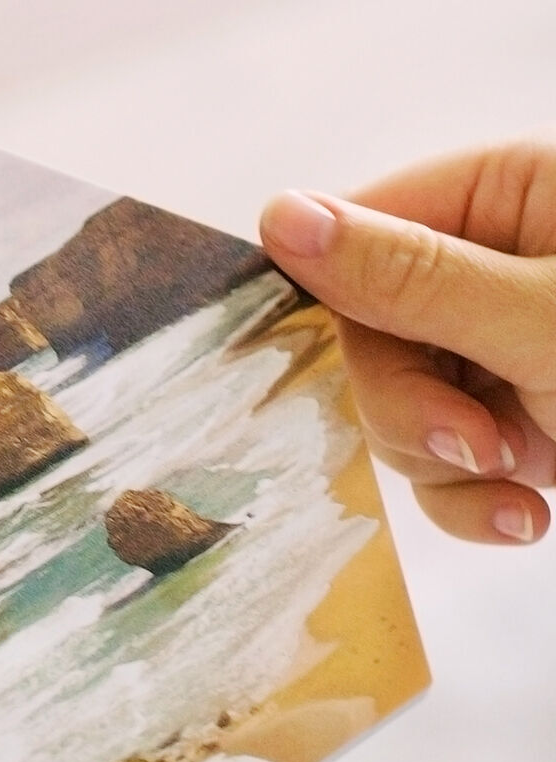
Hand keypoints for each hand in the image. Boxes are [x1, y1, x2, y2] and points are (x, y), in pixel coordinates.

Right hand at [259, 133, 555, 543]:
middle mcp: (490, 271)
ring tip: (520, 481)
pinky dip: (470, 504)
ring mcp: (495, 354)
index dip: (338, 305)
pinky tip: (528, 513)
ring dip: (445, 467)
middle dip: (407, 409)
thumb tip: (281, 218)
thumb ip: (408, 276)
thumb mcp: (540, 320)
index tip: (354, 359)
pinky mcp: (506, 426)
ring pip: (396, 414)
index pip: (359, 234)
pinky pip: (437, 468)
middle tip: (468, 439)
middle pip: (366, 339)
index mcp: (505, 199)